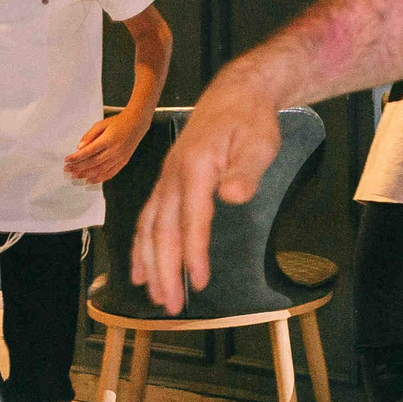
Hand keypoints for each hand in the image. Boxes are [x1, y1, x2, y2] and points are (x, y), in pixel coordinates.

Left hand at [65, 108, 149, 184]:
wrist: (137, 123)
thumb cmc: (118, 122)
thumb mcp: (101, 124)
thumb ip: (89, 135)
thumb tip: (79, 147)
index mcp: (108, 139)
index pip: (88, 152)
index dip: (76, 157)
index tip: (67, 160)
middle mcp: (114, 150)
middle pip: (93, 163)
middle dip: (78, 167)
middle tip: (67, 169)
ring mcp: (120, 157)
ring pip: (100, 170)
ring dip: (86, 174)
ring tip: (75, 176)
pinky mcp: (124, 161)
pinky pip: (111, 173)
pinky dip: (100, 178)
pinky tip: (90, 180)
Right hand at [131, 69, 284, 312]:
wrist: (236, 95)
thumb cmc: (251, 121)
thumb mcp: (260, 143)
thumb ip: (246, 171)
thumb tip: (232, 197)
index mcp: (195, 168)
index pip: (192, 219)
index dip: (193, 253)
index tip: (198, 282)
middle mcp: (173, 176)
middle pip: (163, 230)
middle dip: (165, 269)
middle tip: (171, 305)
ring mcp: (167, 179)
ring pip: (150, 227)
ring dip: (150, 263)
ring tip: (153, 295)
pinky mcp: (167, 182)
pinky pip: (148, 218)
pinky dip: (142, 245)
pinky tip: (142, 268)